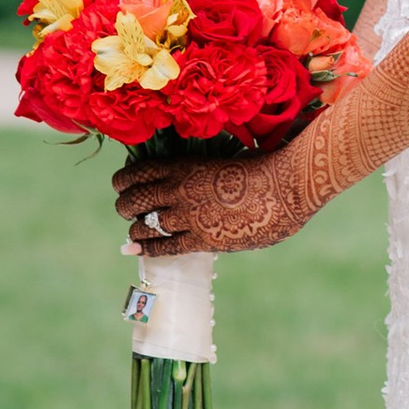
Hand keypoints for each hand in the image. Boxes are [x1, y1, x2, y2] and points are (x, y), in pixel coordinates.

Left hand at [113, 127, 327, 255]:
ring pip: (144, 225)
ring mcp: (189, 215)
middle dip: (125, 205)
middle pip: (134, 200)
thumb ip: (207, 168)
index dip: (124, 180)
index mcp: (184, 165)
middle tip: (125, 209)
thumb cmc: (265, 167)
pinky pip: (165, 246)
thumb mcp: (227, 158)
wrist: (286, 187)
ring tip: (134, 231)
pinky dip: (147, 248)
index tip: (122, 185)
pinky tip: (136, 249)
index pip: (138, 172)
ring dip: (135, 229)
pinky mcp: (202, 239)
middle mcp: (179, 189)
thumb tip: (202, 173)